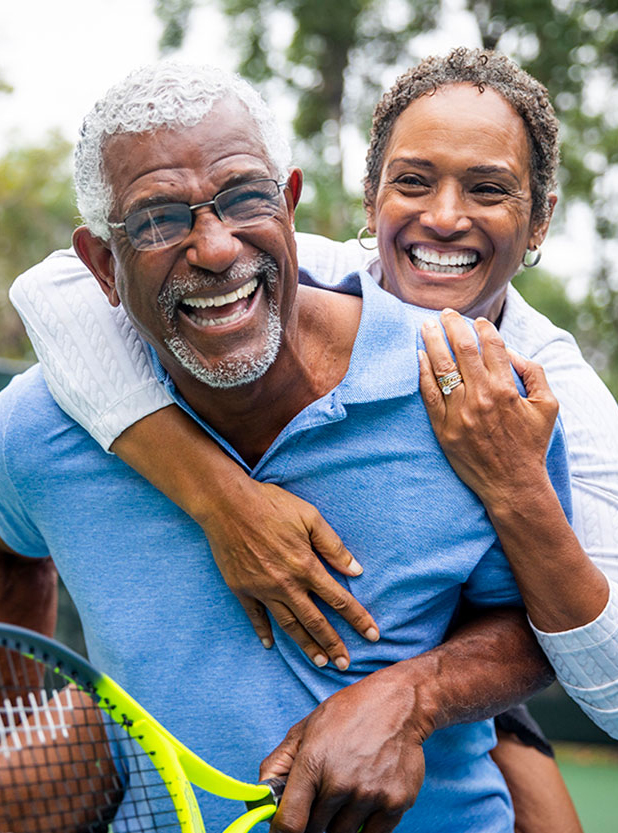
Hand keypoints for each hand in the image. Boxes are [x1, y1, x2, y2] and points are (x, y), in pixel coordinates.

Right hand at [202, 479, 378, 670]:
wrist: (227, 504)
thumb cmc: (271, 505)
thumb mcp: (310, 517)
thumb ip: (333, 546)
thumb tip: (356, 570)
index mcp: (306, 566)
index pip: (339, 600)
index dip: (358, 619)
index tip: (373, 635)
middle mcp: (285, 584)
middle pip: (315, 621)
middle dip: (333, 644)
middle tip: (346, 664)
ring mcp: (262, 589)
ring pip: (289, 624)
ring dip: (306, 645)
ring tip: (319, 662)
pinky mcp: (241, 588)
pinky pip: (255, 616)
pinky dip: (263, 632)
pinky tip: (270, 645)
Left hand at [260, 663, 428, 832]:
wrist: (399, 704)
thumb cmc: (348, 713)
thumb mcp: (305, 729)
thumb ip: (278, 764)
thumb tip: (260, 798)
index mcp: (312, 763)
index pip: (289, 823)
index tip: (283, 831)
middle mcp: (340, 783)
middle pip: (315, 831)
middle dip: (313, 820)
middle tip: (322, 798)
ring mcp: (369, 795)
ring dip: (339, 823)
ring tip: (346, 793)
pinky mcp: (395, 803)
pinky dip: (365, 826)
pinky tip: (365, 801)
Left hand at [418, 309, 558, 508]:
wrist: (512, 484)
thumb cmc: (531, 444)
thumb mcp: (548, 406)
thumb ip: (534, 374)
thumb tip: (511, 352)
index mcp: (506, 389)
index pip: (492, 346)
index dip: (483, 328)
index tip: (476, 321)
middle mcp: (482, 397)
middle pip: (463, 349)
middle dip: (453, 325)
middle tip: (445, 312)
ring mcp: (460, 413)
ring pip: (442, 367)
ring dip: (433, 341)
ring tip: (425, 325)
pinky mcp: (444, 428)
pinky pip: (429, 394)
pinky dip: (422, 372)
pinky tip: (419, 355)